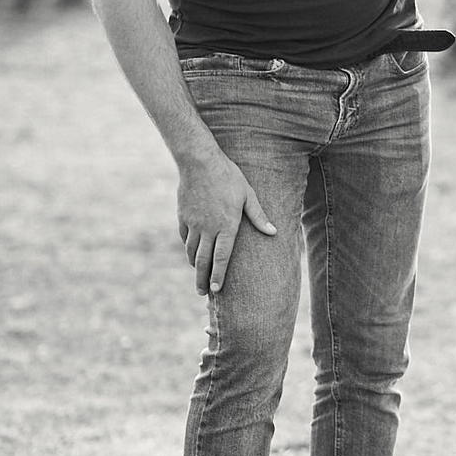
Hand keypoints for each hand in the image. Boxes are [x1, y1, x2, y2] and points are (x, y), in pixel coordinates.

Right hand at [176, 150, 276, 296]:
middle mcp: (208, 228)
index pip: (222, 257)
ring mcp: (193, 223)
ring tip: (198, 277)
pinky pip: (185, 238)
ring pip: (191, 251)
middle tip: (203, 293)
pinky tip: (191, 253)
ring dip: (195, 266)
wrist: (199, 161)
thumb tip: (273, 232)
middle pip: (203, 260)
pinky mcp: (182, 217)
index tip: (217, 290)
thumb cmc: (228, 176)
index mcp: (226, 225)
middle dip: (202, 279)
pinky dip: (188, 248)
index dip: (219, 275)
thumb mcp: (248, 194)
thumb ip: (259, 216)